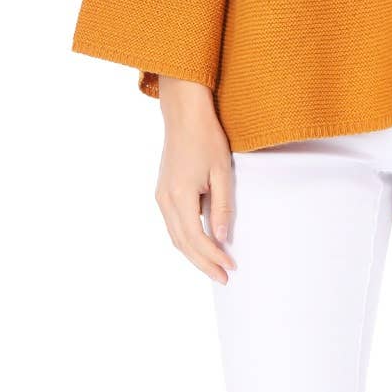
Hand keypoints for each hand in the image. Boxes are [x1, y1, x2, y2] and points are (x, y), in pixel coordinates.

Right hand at [154, 76, 237, 283]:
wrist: (184, 114)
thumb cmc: (207, 137)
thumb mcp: (222, 172)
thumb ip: (221, 207)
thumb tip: (222, 239)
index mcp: (179, 196)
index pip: (196, 239)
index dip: (213, 257)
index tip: (230, 268)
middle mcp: (165, 200)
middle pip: (183, 243)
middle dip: (203, 263)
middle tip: (223, 277)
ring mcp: (161, 195)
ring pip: (176, 236)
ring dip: (194, 253)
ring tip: (215, 265)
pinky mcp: (163, 191)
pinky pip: (174, 224)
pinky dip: (187, 238)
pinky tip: (202, 243)